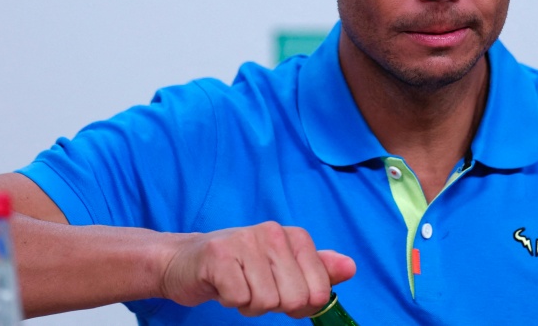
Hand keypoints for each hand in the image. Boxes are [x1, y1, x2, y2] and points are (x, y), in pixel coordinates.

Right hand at [159, 222, 356, 317]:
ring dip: (250, 304)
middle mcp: (273, 233)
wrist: (186, 261)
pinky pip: (239, 299)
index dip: (301, 304)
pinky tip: (223, 285)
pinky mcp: (219, 256)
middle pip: (295, 299)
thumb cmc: (240, 267)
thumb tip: (351, 267)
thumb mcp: (283, 268)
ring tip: (239, 285)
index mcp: (295, 237)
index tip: (282, 291)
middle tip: (255, 288)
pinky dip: (230, 301)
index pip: (319, 290)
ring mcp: (246, 242)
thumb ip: (318, 269)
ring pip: (266, 302)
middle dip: (275, 305)